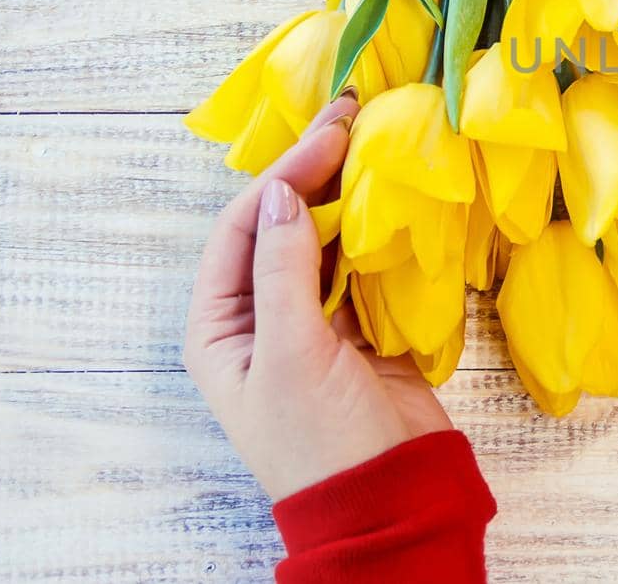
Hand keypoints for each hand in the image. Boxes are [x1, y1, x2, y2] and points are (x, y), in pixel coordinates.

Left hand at [184, 94, 453, 500]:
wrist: (389, 502)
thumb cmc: (321, 440)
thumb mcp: (292, 353)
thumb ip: (285, 270)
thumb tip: (287, 193)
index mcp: (221, 325)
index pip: (244, 226)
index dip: (286, 172)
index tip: (332, 130)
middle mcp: (260, 316)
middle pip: (284, 224)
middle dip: (317, 170)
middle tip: (357, 114)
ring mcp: (312, 321)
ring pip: (326, 239)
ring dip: (349, 194)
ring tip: (378, 144)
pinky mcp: (361, 331)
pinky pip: (364, 266)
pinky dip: (378, 232)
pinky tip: (397, 199)